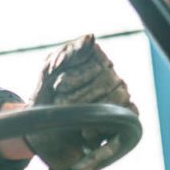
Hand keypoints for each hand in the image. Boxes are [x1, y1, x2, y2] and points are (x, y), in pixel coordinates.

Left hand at [27, 34, 136, 169]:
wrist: (43, 132)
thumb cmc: (45, 96)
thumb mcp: (47, 72)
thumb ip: (67, 54)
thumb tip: (91, 36)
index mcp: (95, 58)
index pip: (96, 62)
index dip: (75, 77)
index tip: (56, 86)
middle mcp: (112, 75)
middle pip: (106, 81)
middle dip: (78, 97)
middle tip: (60, 105)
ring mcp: (122, 97)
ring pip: (117, 98)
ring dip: (88, 111)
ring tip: (71, 117)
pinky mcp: (126, 120)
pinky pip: (126, 118)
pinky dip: (102, 127)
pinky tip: (85, 133)